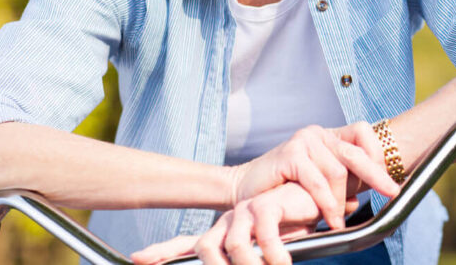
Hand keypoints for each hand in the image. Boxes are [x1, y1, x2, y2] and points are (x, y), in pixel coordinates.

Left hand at [131, 182, 356, 264]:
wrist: (315, 197)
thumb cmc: (292, 226)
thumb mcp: (266, 250)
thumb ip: (250, 258)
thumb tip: (237, 262)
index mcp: (225, 232)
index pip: (189, 244)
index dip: (163, 252)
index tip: (140, 258)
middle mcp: (230, 220)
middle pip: (205, 248)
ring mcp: (246, 211)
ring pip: (234, 247)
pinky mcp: (266, 206)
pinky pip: (262, 238)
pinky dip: (275, 255)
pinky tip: (284, 261)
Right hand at [230, 122, 397, 229]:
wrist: (244, 189)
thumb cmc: (282, 188)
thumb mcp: (318, 184)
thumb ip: (340, 184)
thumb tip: (360, 198)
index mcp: (327, 136)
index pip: (363, 132)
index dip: (378, 154)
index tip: (388, 178)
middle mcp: (318, 133)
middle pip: (356, 151)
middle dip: (377, 175)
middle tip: (392, 194)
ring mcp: (304, 140)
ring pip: (339, 171)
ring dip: (342, 201)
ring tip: (339, 220)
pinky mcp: (291, 153)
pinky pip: (318, 181)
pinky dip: (327, 203)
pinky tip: (331, 218)